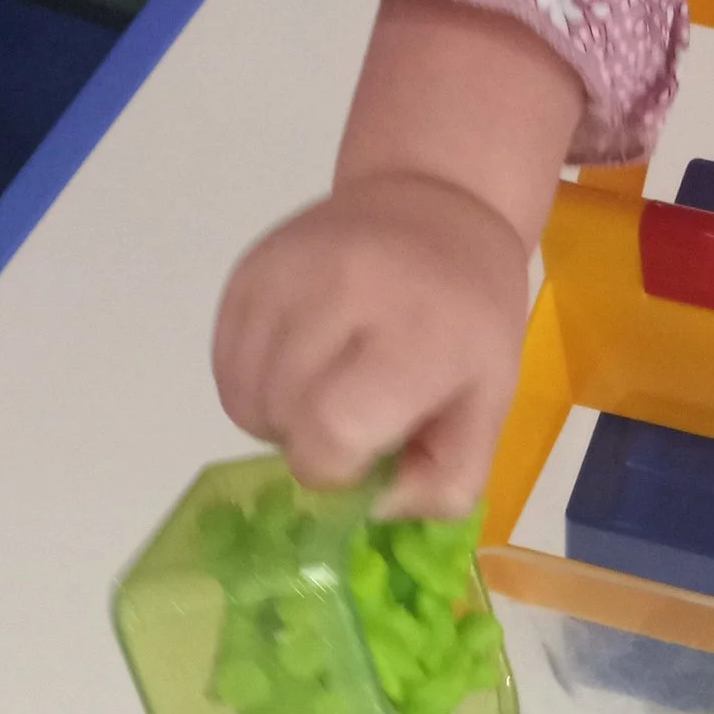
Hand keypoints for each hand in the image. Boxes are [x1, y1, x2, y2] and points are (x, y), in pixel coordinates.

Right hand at [214, 169, 529, 519]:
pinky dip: (253, 385)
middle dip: (309, 443)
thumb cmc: (469, 321)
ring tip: (324, 390)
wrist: (435, 208)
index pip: (333, 428)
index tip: (364, 455)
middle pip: (283, 415)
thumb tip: (370, 505)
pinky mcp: (249, 267)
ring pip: (243, 395)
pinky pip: (224, 363)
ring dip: (277, 417)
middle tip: (352, 421)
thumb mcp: (488, 408)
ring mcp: (287, 273)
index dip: (338, 467)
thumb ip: (444, 480)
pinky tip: (298, 366)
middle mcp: (343, 291)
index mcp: (418, 334)